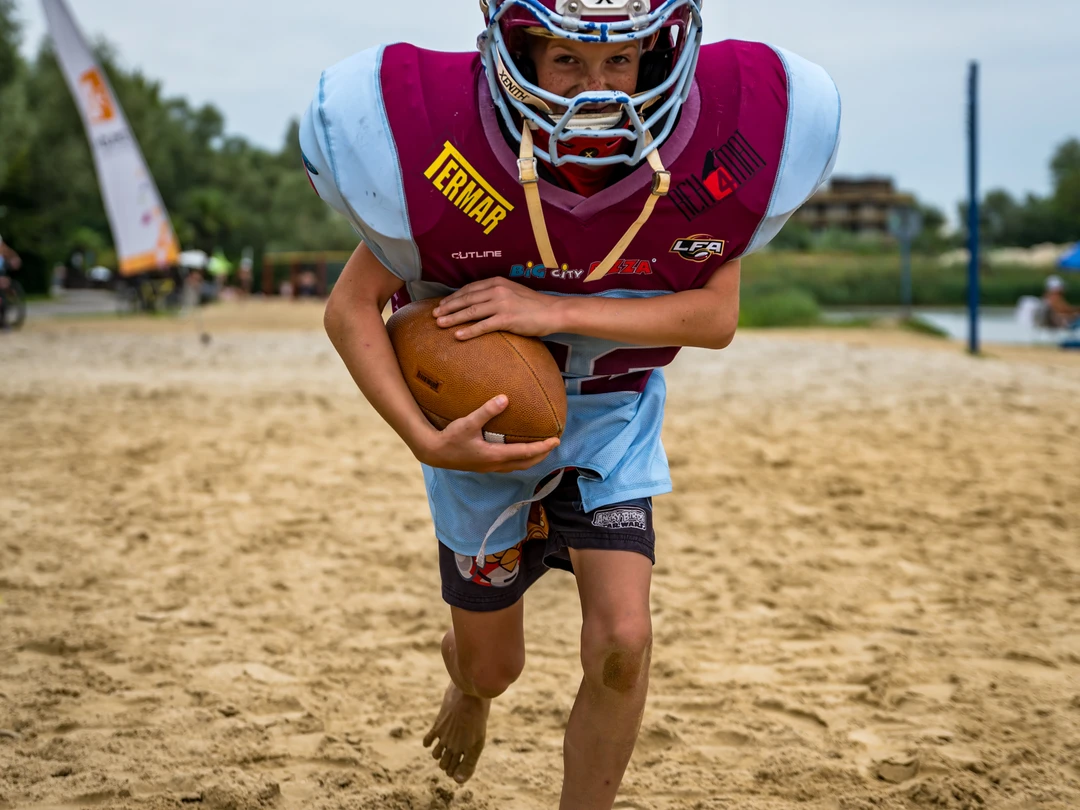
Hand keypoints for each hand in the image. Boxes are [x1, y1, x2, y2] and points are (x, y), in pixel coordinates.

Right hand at [415, 394, 559, 472]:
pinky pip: (509, 465)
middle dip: (542, 455)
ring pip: (518, 466)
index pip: (526, 453)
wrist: (434, 453)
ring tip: (541, 449)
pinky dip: (519, 459)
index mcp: (495, 455)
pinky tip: (518, 450)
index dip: (543, 447)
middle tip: (554, 444)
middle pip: (526, 463)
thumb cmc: (450, 438)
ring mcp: (490, 467)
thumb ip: (486, 411)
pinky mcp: (484, 466)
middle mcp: (495, 465)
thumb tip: (505, 398)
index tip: (556, 440)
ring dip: (532, 459)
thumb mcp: (467, 423)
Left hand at [433, 278, 562, 339]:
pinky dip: (469, 331)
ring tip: (439, 324)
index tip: (442, 304)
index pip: (469, 288)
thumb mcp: (512, 292)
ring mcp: (502, 304)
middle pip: (466, 299)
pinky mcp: (507, 319)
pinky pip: (483, 326)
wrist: (553, 311)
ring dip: (453, 318)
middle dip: (448, 307)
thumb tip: (479, 302)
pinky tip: (458, 336)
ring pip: (471, 311)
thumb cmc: (533, 305)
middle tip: (434, 315)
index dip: (453, 297)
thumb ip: (496, 294)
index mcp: (497, 282)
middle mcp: (497, 290)